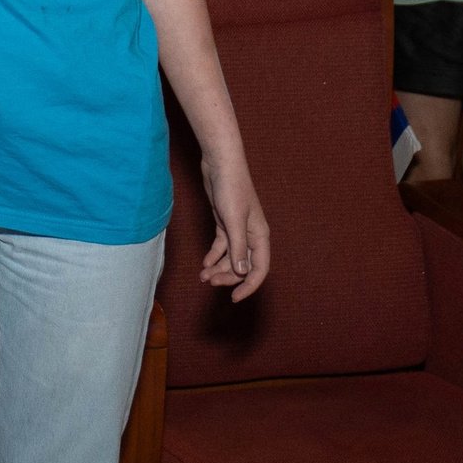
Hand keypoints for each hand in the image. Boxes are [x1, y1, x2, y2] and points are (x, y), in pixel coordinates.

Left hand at [197, 150, 269, 300]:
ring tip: (203, 276)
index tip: (234, 298)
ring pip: (231, 257)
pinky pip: (222, 246)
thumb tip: (242, 272)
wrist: (220, 164)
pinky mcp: (225, 223)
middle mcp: (251, 235)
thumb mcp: (233, 220)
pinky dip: (214, 256)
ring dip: (218, 268)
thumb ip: (237, 247)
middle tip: (209, 282)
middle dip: (228, 277)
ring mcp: (237, 230)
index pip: (259, 269)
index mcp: (260, 236)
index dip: (249, 285)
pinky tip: (205, 263)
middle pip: (243, 265)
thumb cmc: (231, 189)